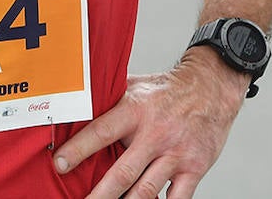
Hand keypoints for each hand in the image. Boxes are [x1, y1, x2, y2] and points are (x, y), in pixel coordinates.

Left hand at [53, 50, 247, 197]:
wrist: (211, 87)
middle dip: (100, 194)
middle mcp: (155, 133)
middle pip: (123, 172)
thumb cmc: (167, 89)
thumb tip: (75, 100)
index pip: (101, 132)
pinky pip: (177, 198)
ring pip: (146, 190)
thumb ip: (109, 98)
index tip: (59, 164)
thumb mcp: (134, 85)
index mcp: (135, 110)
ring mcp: (175, 153)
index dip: (78, 149)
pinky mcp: (194, 167)